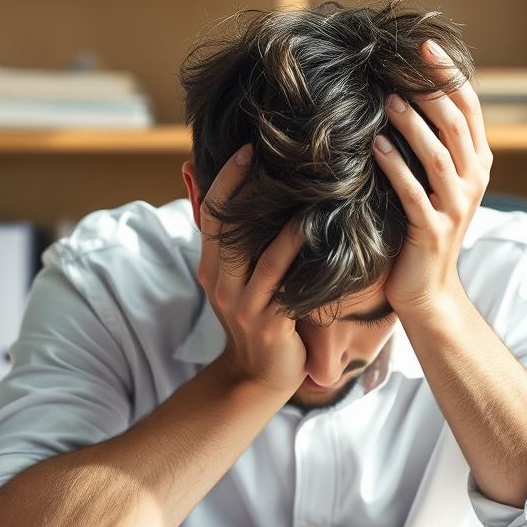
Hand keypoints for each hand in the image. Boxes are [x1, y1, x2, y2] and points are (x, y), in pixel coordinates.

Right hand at [197, 144, 307, 393]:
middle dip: (242, 186)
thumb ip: (231, 241)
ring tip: (303, 184)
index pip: (211, 214)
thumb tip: (215, 194)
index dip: (226, 179)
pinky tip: (314, 228)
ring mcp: (242, 303)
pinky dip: (296, 252)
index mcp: (211, 268)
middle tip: (266, 150)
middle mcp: (221, 282)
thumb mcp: (236, 280)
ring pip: (256, 251)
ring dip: (278, 217)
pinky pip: (281, 280)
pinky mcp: (267, 321)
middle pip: (226, 225)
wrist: (259, 379)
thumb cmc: (258, 321)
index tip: (246, 147)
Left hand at [373, 39, 493, 318]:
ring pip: (438, 156)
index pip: (470, 108)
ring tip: (387, 101)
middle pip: (457, 126)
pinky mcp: (432, 230)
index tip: (426, 46)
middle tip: (403, 64)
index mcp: (476, 163)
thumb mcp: (435, 181)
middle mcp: (472, 181)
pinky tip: (375, 147)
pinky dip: (395, 167)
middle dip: (432, 91)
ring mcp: (455, 207)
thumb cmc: (422, 227)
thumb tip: (406, 91)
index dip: (449, 76)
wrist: (426, 289)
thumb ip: (432, 142)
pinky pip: (414, 192)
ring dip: (413, 125)